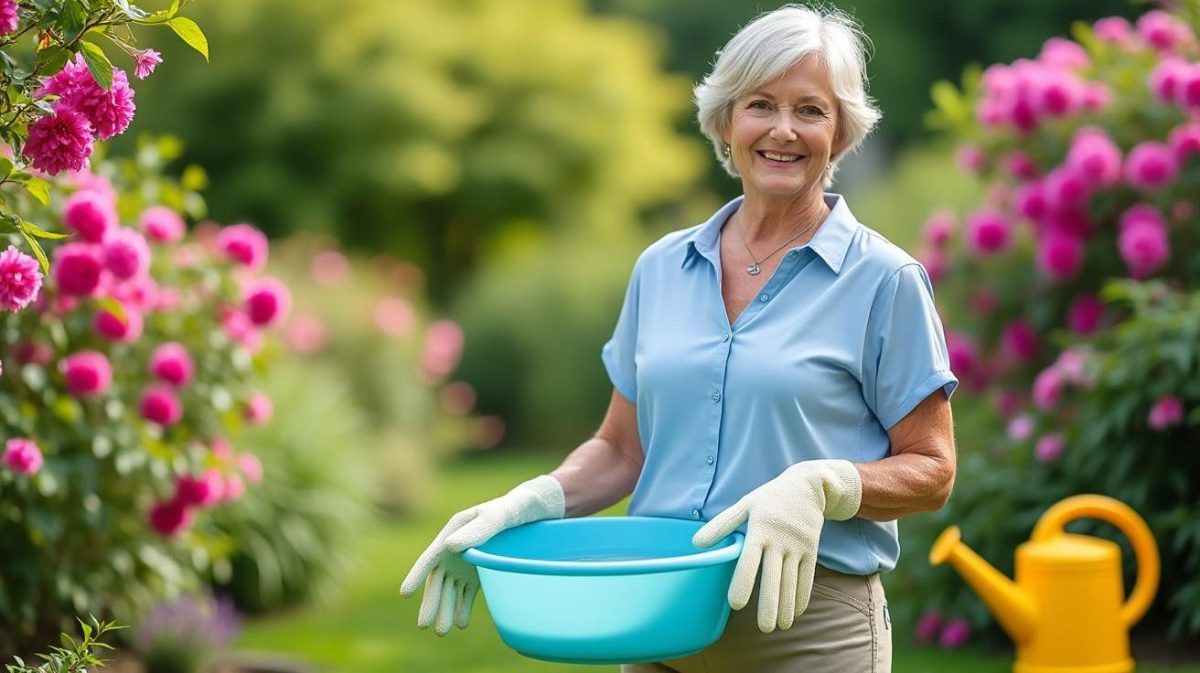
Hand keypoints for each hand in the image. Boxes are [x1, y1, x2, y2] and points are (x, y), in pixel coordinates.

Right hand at [399, 475, 564, 634]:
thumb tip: (448, 546)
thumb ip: (477, 531)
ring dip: (446, 609)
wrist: (533, 511)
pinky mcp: (479, 570)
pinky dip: (463, 607)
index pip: (432, 555)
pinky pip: (467, 591)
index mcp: (455, 529)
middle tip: (424, 625)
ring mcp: (467, 560)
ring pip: (451, 589)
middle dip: (431, 602)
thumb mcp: (497, 518)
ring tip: (443, 631)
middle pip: (438, 578)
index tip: (405, 593)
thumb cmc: (514, 509)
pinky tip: (462, 623)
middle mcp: (456, 547)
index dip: (417, 574)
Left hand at [693, 459, 860, 632]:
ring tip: (780, 627)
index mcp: (759, 529)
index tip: (736, 605)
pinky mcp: (811, 549)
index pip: (750, 560)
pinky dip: (802, 596)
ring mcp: (797, 546)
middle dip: (770, 604)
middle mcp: (779, 540)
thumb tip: (696, 544)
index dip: (743, 582)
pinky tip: (796, 613)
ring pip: (792, 581)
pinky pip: (807, 576)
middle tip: (764, 628)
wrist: (808, 485)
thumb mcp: (745, 504)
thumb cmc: (770, 498)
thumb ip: (722, 525)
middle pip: (774, 577)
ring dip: (787, 606)